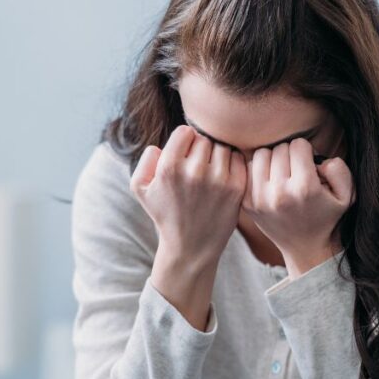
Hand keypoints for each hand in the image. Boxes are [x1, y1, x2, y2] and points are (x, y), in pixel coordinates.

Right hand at [131, 124, 247, 266]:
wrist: (190, 247)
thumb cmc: (165, 214)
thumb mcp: (140, 189)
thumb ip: (146, 159)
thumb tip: (162, 145)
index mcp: (169, 168)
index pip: (185, 132)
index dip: (184, 142)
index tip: (184, 156)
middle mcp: (194, 172)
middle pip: (204, 139)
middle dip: (200, 150)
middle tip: (196, 168)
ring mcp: (218, 180)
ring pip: (222, 147)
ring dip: (216, 157)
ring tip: (209, 174)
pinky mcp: (236, 188)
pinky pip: (238, 159)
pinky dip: (232, 164)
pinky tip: (222, 178)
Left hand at [243, 137, 354, 278]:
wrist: (305, 248)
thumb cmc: (327, 216)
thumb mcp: (346, 196)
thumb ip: (339, 169)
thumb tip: (317, 159)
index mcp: (305, 189)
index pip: (299, 145)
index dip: (307, 151)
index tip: (309, 164)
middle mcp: (280, 193)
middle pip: (280, 148)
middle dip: (290, 154)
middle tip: (296, 170)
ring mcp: (259, 199)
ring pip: (261, 155)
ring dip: (273, 159)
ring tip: (282, 172)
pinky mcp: (247, 203)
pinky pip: (247, 169)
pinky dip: (258, 170)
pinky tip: (269, 180)